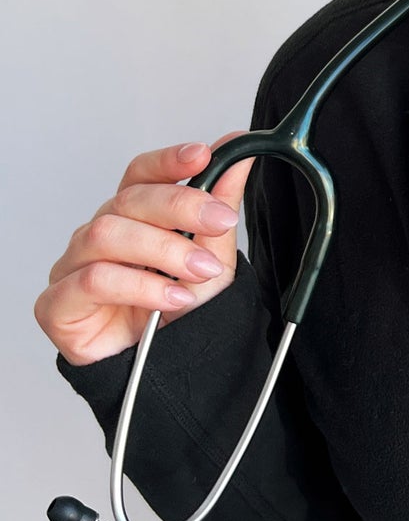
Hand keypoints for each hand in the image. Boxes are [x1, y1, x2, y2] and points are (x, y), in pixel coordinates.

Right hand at [35, 137, 254, 366]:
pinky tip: (171, 299)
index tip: (202, 155)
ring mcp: (74, 266)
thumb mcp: (213, 253)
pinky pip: (93, 280)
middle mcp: (100, 233)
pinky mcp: (58, 303)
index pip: (140, 173)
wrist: (166, 368)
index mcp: (133, 215)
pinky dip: (139, 286)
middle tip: (220, 223)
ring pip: (106, 234)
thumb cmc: (181, 309)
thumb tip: (238, 153)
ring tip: (199, 274)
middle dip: (181, 207)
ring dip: (163, 251)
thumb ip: (221, 203)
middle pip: (128, 200)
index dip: (167, 161)